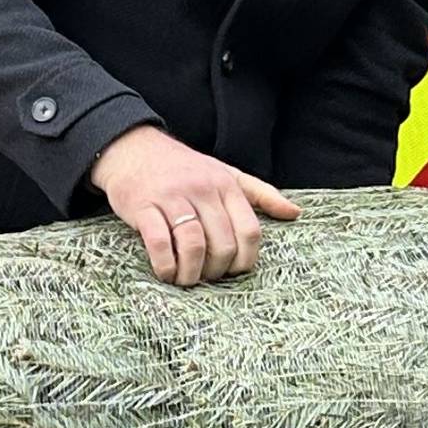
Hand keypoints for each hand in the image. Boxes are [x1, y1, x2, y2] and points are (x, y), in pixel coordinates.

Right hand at [87, 125, 300, 286]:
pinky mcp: (143, 206)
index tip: (232, 270)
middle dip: (216, 271)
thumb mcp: (225, 173)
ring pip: (193, 245)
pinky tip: (166, 271)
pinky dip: (165, 265)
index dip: (244, 260)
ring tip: (185, 279)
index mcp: (226, 185)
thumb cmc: (183, 168)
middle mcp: (202, 189)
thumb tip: (296, 213)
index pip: (249, 231)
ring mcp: (172, 197)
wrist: (132, 148)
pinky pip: (160, 243)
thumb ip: (261, 194)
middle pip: (222, 244)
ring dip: (191, 273)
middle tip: (205, 276)